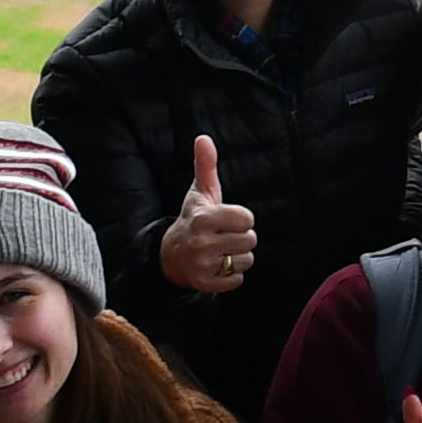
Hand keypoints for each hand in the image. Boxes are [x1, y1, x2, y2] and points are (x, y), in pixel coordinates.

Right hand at [158, 134, 258, 296]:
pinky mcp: (205, 284)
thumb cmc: (193, 219)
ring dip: (239, 256)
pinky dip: (232, 275)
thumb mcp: (199, 192)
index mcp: (203, 218)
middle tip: (224, 235)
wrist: (171, 255)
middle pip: (250, 240)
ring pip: (247, 260)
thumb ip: (205, 166)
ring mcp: (202, 265)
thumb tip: (203, 137)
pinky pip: (238, 281)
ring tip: (221, 250)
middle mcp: (201, 242)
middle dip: (242, 237)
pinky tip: (218, 265)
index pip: (247, 218)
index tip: (228, 218)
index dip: (242, 218)